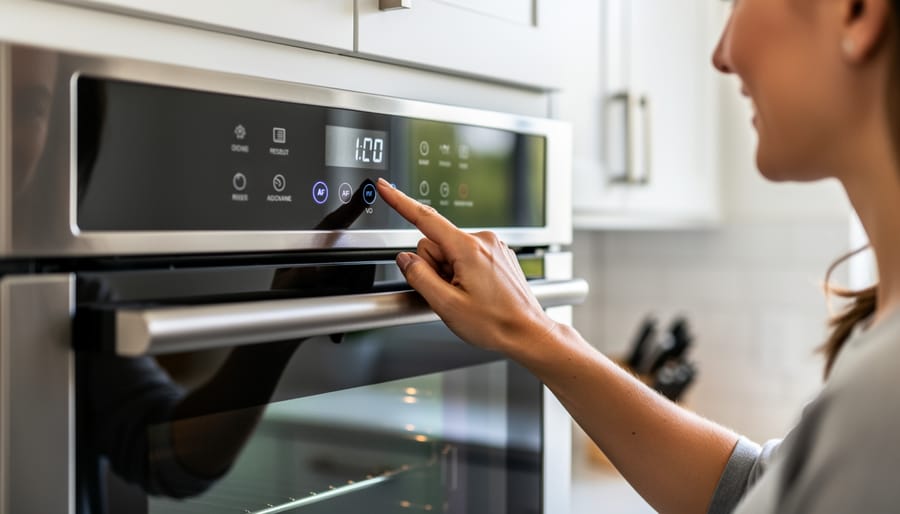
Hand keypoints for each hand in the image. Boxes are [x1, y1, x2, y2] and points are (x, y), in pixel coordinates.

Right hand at [375, 178, 556, 353]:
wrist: (527, 332)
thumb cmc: (496, 323)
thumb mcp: (447, 306)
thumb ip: (419, 278)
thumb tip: (405, 259)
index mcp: (468, 248)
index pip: (425, 218)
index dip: (400, 202)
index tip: (384, 188)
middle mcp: (483, 240)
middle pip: (436, 243)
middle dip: (434, 267)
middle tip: (450, 292)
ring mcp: (493, 246)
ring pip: (451, 251)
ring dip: (450, 272)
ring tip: (466, 294)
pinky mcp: (498, 254)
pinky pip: (467, 256)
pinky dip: (463, 271)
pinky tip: (475, 291)